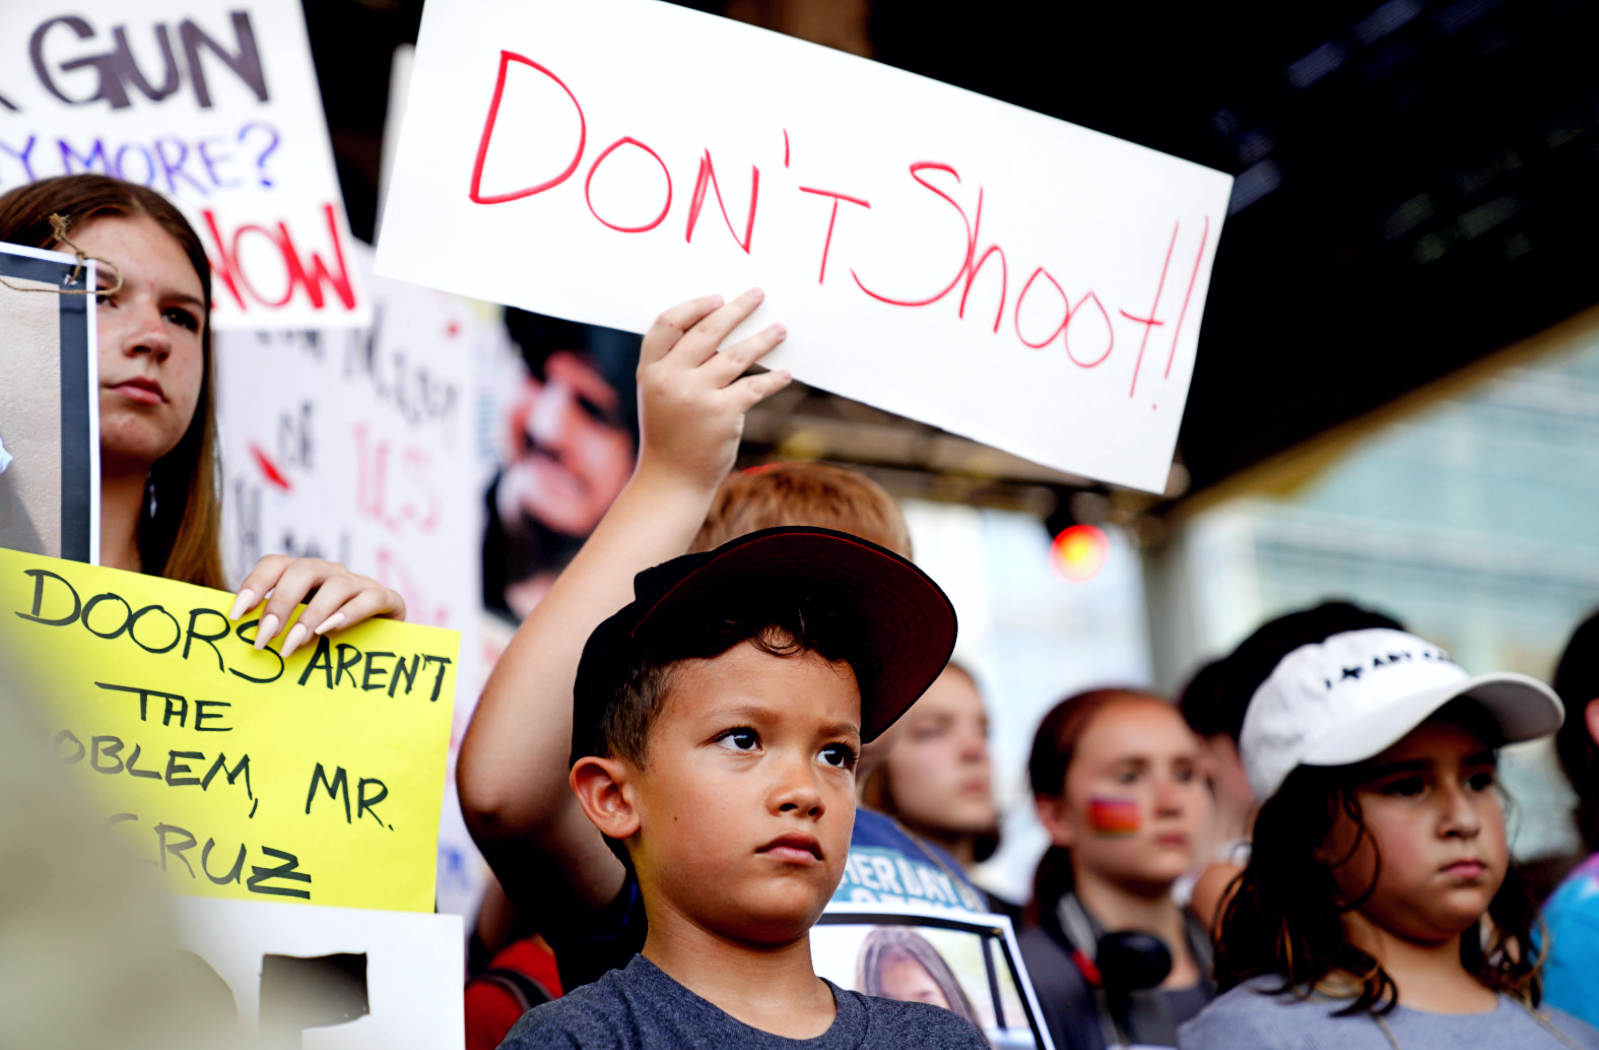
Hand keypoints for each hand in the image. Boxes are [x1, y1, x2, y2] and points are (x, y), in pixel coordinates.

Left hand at [228, 556, 405, 658]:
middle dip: (280, 604)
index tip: (235, 615)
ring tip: (294, 644)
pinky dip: (350, 612)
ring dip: (311, 615)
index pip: (275, 564)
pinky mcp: (386, 598)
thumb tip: (235, 639)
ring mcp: (360, 582)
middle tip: (264, 638)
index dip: (253, 585)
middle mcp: (330, 572)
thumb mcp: (299, 630)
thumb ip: (276, 628)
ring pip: (336, 584)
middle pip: (303, 570)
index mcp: (303, 575)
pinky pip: (369, 598)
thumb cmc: (333, 639)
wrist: (384, 645)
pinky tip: (332, 630)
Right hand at [634, 289, 791, 492]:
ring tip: (780, 329)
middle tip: (757, 295)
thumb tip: (717, 329)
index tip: (718, 298)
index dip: (694, 306)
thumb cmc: (669, 434)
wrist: (671, 481)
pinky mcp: (721, 413)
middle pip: (707, 330)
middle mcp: (670, 378)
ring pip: (736, 355)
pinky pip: (753, 387)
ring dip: (763, 339)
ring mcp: (695, 395)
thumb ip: (675, 365)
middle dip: (737, 309)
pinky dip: (772, 379)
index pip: (667, 323)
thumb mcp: (658, 395)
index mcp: (650, 370)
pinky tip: (785, 374)